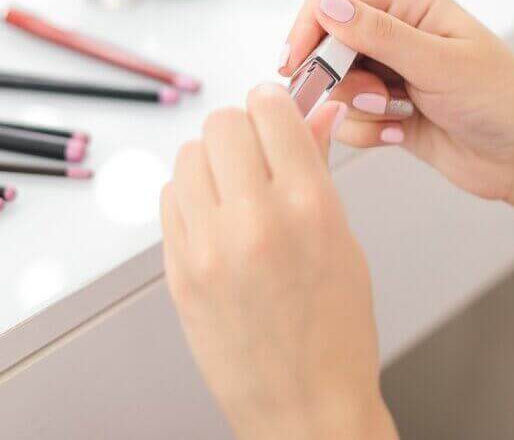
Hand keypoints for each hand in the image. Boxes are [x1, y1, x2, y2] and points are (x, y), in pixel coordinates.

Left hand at [161, 85, 397, 439]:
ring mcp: (209, 248)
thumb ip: (316, 169)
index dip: (274, 104)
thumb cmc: (336, 332)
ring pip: (188, 155)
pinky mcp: (178, 272)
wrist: (305, 409)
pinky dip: (189, 196)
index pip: (271, 110)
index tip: (276, 111)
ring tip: (234, 189)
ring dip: (210, 160)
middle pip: (222, 123)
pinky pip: (169, 199)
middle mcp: (254, 220)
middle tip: (255, 151)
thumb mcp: (344, 239)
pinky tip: (214, 219)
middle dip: (241, 129)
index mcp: (309, 206)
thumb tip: (311, 114)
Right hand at [279, 0, 513, 205]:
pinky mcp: (387, 111)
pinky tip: (400, 134)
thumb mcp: (439, 63)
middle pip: (326, 44)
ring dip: (356, 107)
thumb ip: (378, 34)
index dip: (308, 28)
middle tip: (369, 98)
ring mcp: (389, 73)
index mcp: (409, 2)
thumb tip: (326, 4)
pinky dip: (366, 130)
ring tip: (397, 115)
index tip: (297, 64)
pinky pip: (348, 118)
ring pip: (334, 85)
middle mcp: (394, 32)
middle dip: (336, 77)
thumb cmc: (503, 100)